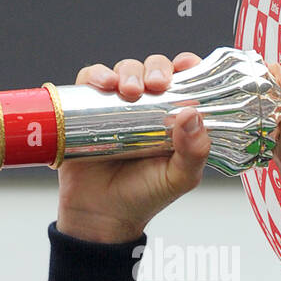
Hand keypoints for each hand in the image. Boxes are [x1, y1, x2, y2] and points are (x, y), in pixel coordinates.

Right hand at [58, 52, 209, 242]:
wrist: (101, 216)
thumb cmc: (144, 197)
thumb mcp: (179, 178)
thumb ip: (195, 152)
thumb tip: (192, 114)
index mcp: (174, 117)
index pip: (185, 80)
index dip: (187, 66)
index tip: (187, 65)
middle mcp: (147, 106)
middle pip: (154, 69)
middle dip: (156, 69)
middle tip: (156, 85)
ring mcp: (116, 106)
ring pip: (124, 70)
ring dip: (128, 71)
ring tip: (128, 91)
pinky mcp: (85, 109)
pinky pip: (90, 80)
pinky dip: (96, 74)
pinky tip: (104, 85)